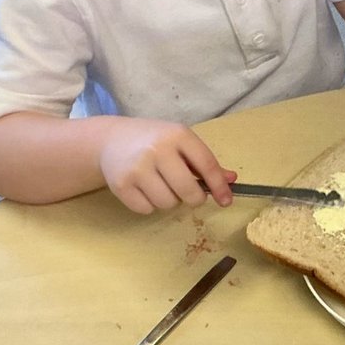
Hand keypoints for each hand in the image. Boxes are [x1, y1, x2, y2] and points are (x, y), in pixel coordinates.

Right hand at [98, 117, 236, 213]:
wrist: (112, 139)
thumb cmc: (155, 141)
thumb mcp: (182, 142)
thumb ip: (206, 161)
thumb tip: (232, 179)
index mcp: (178, 135)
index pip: (207, 165)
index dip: (220, 186)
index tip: (226, 201)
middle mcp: (158, 150)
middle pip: (188, 190)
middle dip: (194, 198)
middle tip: (190, 194)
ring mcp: (137, 168)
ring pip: (168, 203)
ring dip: (170, 201)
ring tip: (163, 186)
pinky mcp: (121, 185)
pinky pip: (147, 209)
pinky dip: (150, 205)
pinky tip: (145, 189)